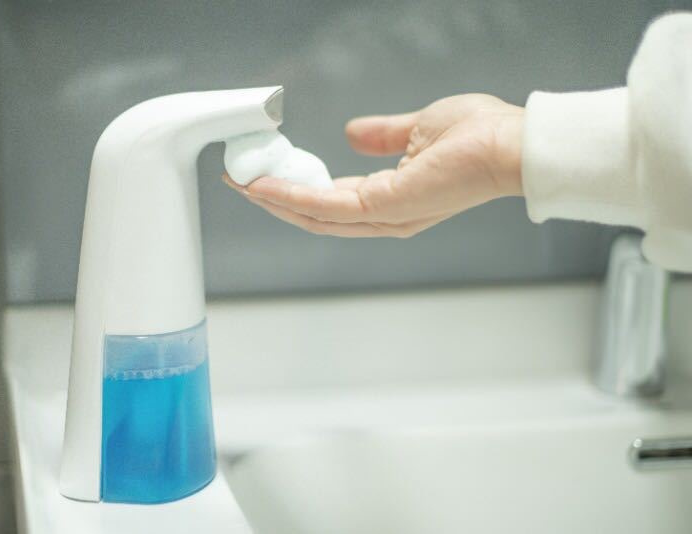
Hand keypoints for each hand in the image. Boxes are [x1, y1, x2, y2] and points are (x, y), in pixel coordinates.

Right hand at [223, 94, 523, 237]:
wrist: (511, 143)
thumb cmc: (480, 136)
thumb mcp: (417, 128)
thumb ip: (383, 136)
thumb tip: (353, 134)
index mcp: (392, 199)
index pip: (333, 201)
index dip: (296, 188)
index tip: (267, 172)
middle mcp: (384, 217)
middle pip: (315, 215)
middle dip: (274, 199)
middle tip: (240, 180)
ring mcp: (383, 217)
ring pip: (314, 215)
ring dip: (274, 199)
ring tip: (241, 182)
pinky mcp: (384, 208)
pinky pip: (326, 205)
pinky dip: (292, 195)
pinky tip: (265, 184)